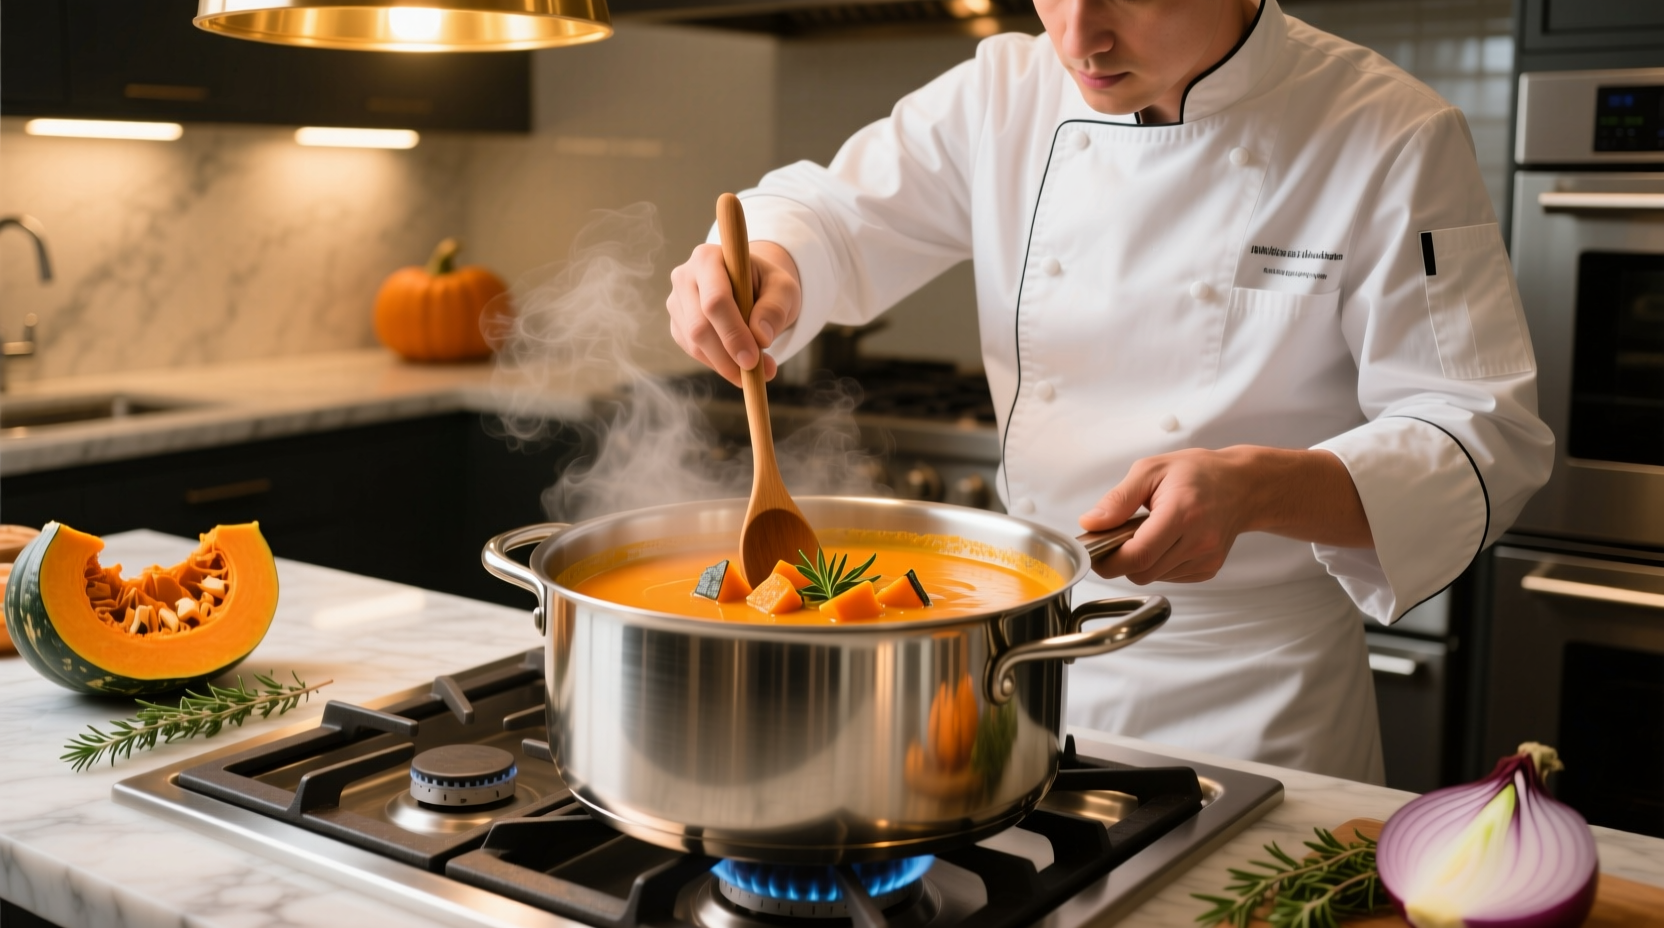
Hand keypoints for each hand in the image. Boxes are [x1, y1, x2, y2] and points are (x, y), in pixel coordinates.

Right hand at [666, 240, 802, 385]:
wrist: (752, 286)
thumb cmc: (767, 284)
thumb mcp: (783, 289)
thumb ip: (775, 309)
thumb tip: (761, 337)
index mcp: (708, 258)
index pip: (715, 300)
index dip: (733, 333)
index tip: (753, 359)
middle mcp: (684, 277)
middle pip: (699, 326)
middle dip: (728, 356)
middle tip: (757, 373)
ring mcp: (677, 302)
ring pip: (694, 344)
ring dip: (725, 364)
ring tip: (757, 371)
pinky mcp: (677, 324)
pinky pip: (694, 351)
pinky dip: (718, 364)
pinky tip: (739, 363)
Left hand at [1078, 446, 1372, 584]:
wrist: (1242, 485)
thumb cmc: (1198, 473)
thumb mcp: (1151, 471)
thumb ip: (1118, 499)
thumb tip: (1091, 523)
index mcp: (1182, 513)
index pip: (1138, 555)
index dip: (1109, 561)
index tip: (1095, 552)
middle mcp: (1198, 541)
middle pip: (1143, 571)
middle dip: (1121, 560)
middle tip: (1118, 537)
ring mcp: (1206, 559)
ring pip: (1154, 577)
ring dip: (1141, 561)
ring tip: (1148, 532)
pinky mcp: (1208, 569)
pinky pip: (1170, 577)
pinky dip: (1158, 564)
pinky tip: (1166, 541)